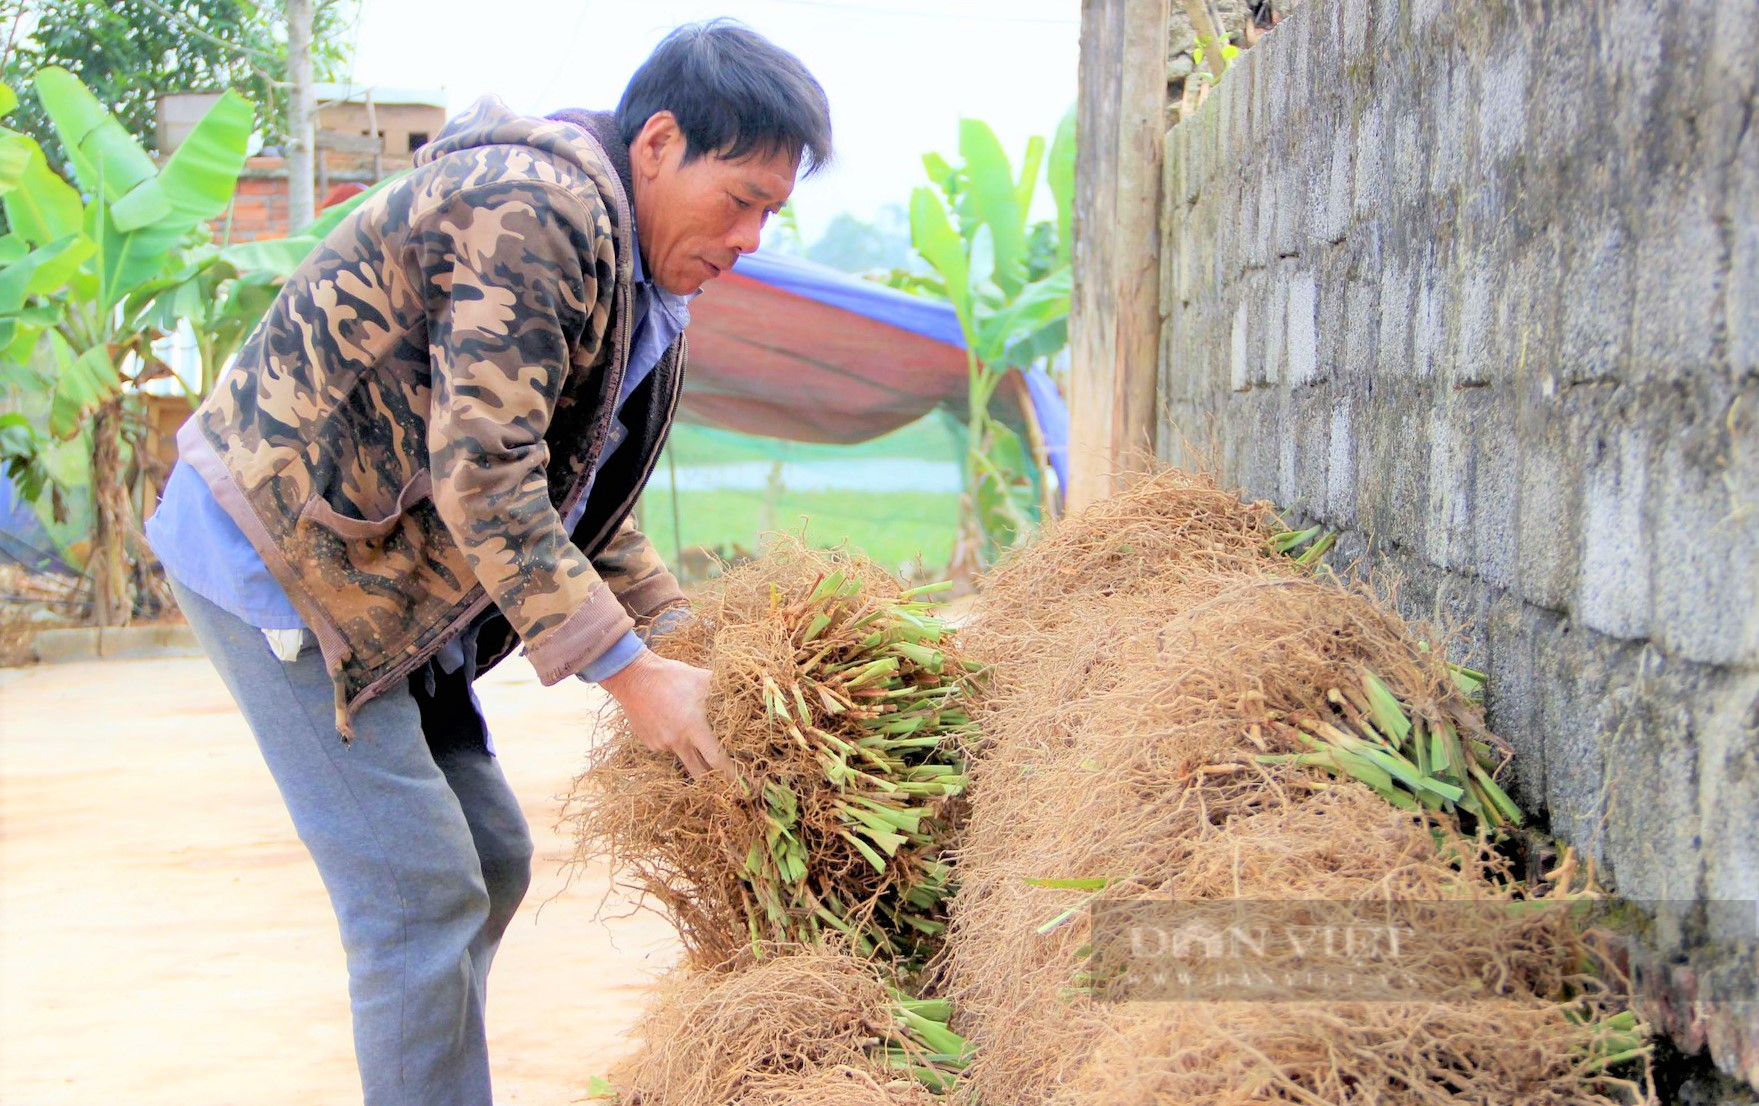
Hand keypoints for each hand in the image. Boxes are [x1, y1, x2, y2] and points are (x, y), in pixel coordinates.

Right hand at [600, 649, 731, 778]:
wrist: (633, 676)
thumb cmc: (670, 675)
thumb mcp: (701, 678)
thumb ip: (720, 691)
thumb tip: (740, 692)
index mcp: (693, 727)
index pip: (715, 759)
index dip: (729, 773)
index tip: (740, 783)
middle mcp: (677, 741)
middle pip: (698, 772)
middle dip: (711, 778)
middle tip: (722, 778)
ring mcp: (660, 744)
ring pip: (681, 756)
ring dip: (690, 750)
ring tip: (687, 729)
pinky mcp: (648, 742)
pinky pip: (665, 747)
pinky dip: (672, 740)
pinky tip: (670, 722)